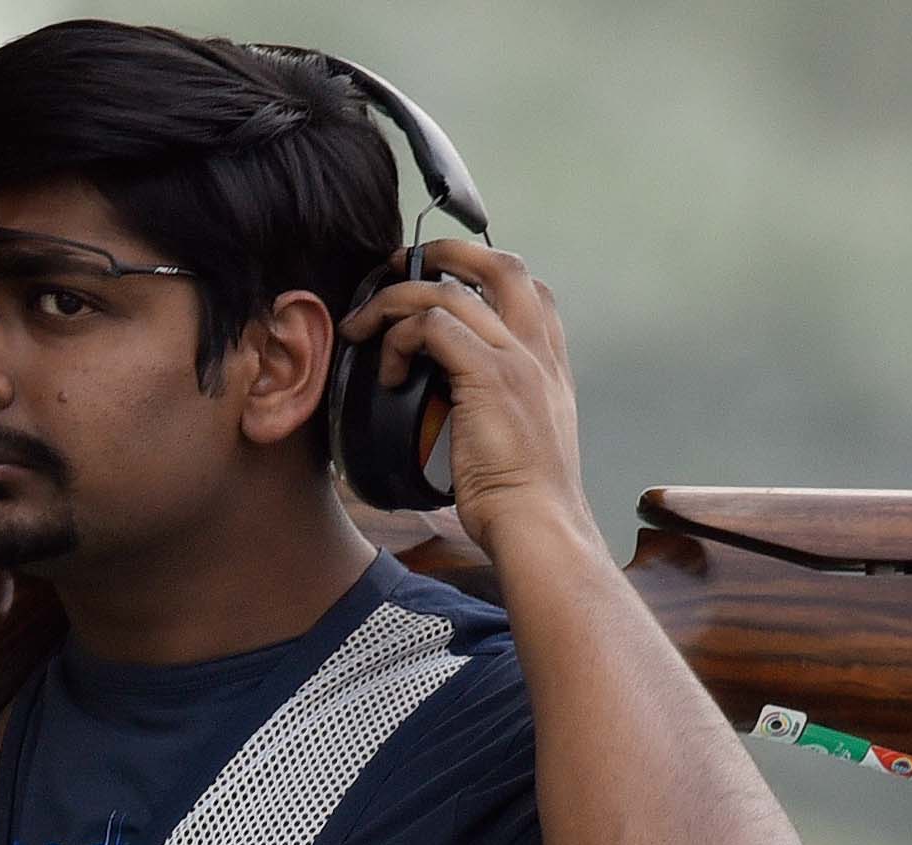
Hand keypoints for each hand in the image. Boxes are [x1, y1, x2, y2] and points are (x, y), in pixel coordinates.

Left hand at [341, 240, 594, 559]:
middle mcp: (538, 350)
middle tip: (397, 266)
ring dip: (397, 301)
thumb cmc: (518, 499)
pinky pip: (434, 327)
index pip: (526, 288)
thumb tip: (444, 400)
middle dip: (445, 252)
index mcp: (548, 362)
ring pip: (452, 292)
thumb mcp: (512, 438)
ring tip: (363, 326)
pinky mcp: (489, 377)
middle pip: (502, 264)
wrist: (538, 525)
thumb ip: (489, 405)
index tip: (436, 281)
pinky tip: (388, 372)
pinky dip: (400, 339)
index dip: (480, 270)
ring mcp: (517, 359)